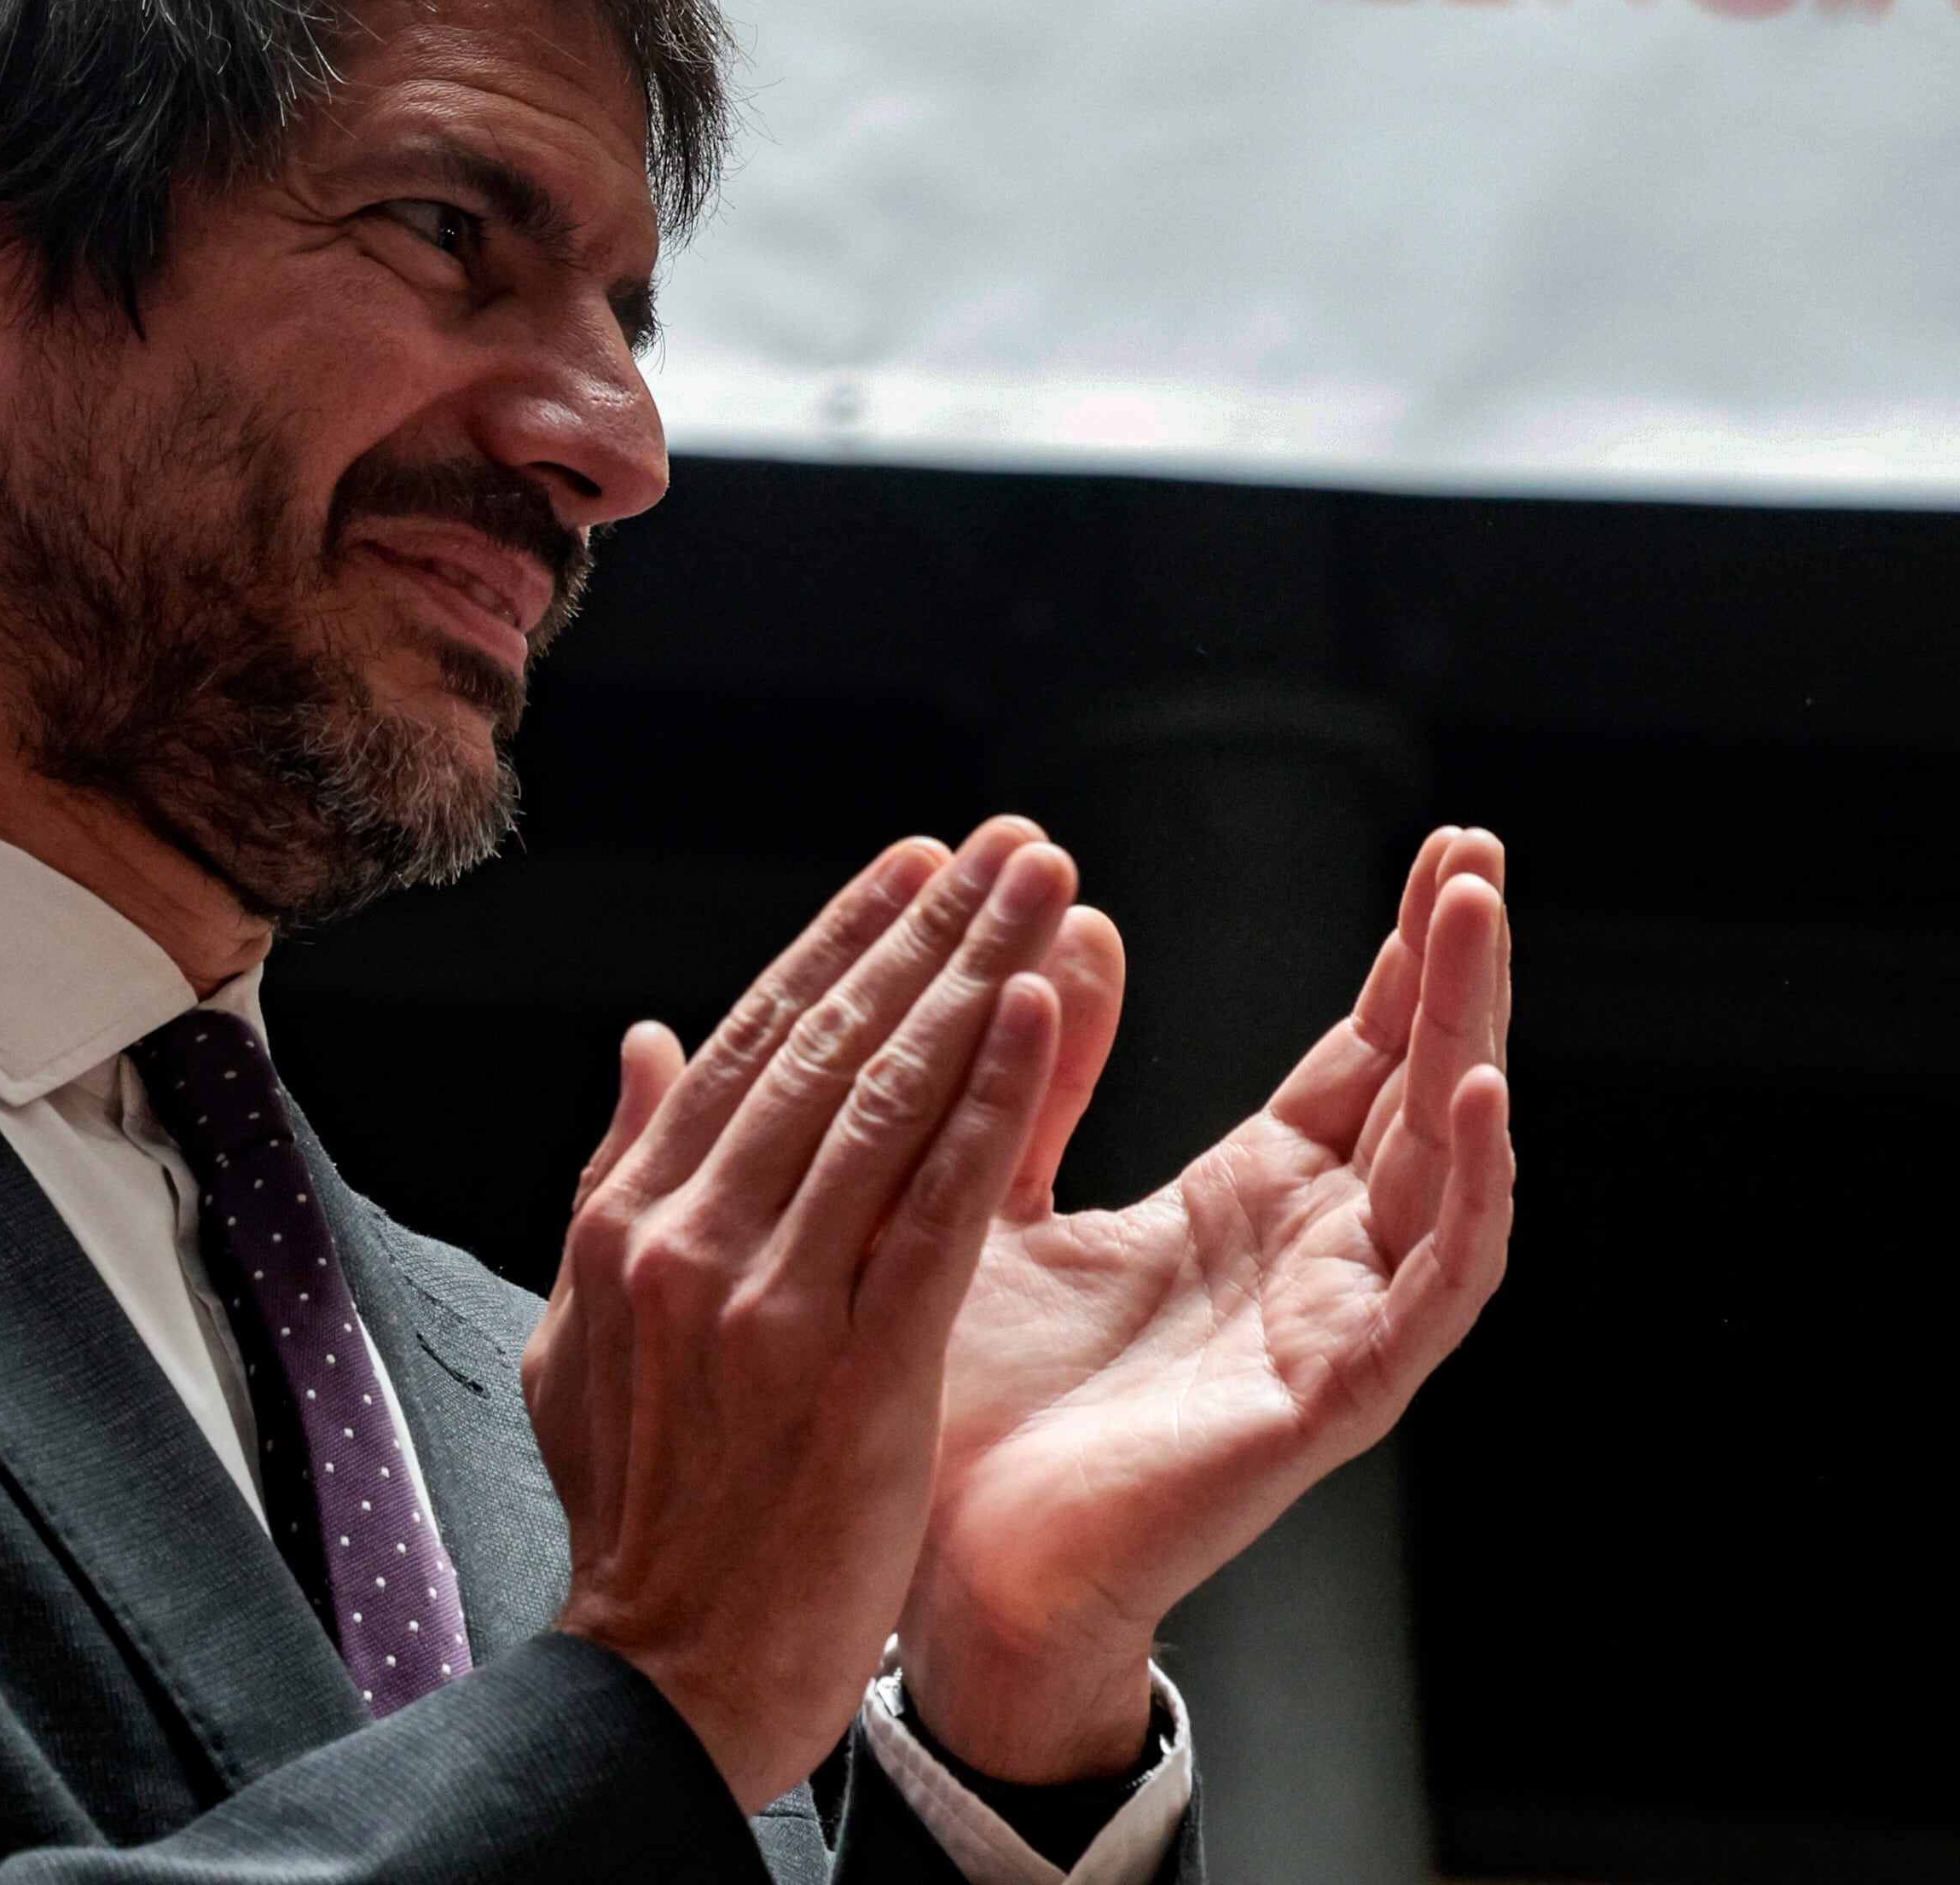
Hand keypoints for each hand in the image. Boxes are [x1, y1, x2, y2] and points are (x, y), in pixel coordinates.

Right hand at [522, 818, 1076, 1815]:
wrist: (663, 1687)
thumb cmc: (639, 1518)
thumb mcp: (579, 1337)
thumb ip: (612, 1178)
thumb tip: (643, 1042)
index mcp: (634, 1222)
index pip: (750, 1037)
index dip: (841, 937)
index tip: (914, 861)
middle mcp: (694, 1241)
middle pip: (829, 1043)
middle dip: (928, 926)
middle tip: (1006, 843)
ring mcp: (771, 1304)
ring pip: (886, 1098)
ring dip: (974, 974)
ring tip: (1041, 887)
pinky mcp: (853, 1374)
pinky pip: (935, 1205)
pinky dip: (988, 1098)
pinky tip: (1038, 1010)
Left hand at [899, 826, 1513, 1781]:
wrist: (940, 1568)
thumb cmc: (965, 1399)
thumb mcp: (996, 1185)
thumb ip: (1047, 1068)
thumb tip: (1090, 922)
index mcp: (1246, 1208)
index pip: (1361, 1061)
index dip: (1402, 961)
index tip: (1440, 851)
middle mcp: (1309, 1260)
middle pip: (1420, 1091)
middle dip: (1455, 971)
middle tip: (1476, 850)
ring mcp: (1332, 1327)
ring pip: (1446, 1164)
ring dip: (1471, 1038)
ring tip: (1477, 918)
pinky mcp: (1333, 1399)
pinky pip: (1434, 1289)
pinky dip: (1470, 1192)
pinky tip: (1478, 1096)